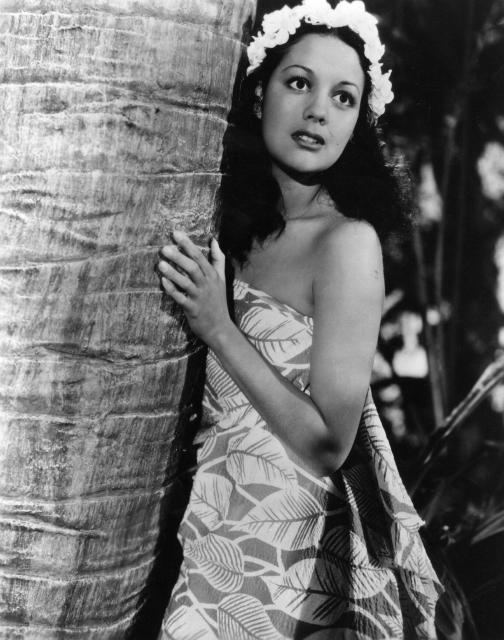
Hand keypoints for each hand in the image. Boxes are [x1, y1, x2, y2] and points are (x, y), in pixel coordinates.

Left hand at [158, 230, 231, 346]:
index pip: (200, 257)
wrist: (220, 328)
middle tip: (165, 247)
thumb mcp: (221, 279)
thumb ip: (218, 259)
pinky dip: (172, 289)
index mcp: (212, 276)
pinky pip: (181, 298)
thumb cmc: (218, 301)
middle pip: (193, 267)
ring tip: (160, 263)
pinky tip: (163, 282)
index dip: (187, 245)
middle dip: (179, 257)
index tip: (176, 233)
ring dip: (173, 273)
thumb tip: (214, 240)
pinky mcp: (192, 309)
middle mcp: (206, 285)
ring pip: (186, 282)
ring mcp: (199, 297)